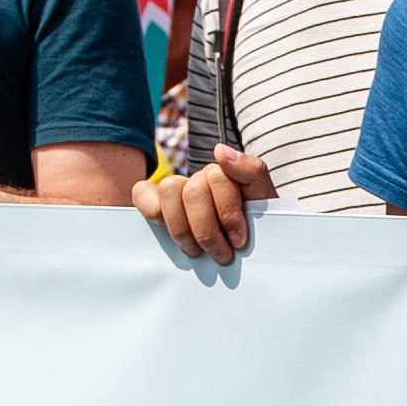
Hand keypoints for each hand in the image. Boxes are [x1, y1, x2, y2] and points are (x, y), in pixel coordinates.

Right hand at [135, 144, 274, 260]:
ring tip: (197, 251)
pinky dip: (152, 209)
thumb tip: (220, 151)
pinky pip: (142, 192)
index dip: (228, 213)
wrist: (252, 251)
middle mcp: (199, 179)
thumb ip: (252, 171)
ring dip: (183, 228)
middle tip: (221, 254)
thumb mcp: (264, 201)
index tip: (238, 240)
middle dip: (207, 230)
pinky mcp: (156, 203)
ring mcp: (177, 190)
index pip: (217, 178)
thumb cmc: (254, 229)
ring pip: (169, 191)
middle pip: (193, 191)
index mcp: (225, 174)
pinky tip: (167, 229)